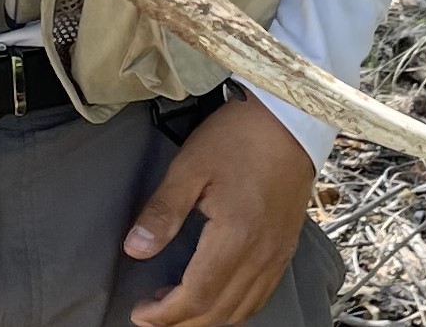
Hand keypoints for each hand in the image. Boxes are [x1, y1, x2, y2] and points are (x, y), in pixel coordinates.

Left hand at [123, 96, 315, 326]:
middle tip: (150, 316)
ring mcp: (278, 256)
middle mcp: (261, 255)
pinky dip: (233, 309)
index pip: (197, 295)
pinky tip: (215, 298)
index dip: (165, 313)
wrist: (290, 119)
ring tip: (175, 307)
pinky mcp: (285, 249)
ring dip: (207, 319)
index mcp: (236, 237)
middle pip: (219, 312)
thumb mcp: (190, 166)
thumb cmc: (239, 136)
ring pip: (242, 311)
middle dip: (181, 323)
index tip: (140, 312)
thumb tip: (135, 249)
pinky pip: (260, 296)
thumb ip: (163, 211)